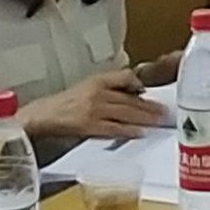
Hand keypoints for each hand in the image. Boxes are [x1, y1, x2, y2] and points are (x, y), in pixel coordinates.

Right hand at [23, 70, 163, 142]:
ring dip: (145, 118)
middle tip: (165, 111)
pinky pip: (114, 128)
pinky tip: (140, 132)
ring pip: (126, 113)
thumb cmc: (66, 103)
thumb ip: (110, 88)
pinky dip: (129, 130)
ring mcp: (94, 109)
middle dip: (150, 106)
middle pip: (130, 98)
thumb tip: (136, 94)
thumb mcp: (88, 87)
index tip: (152, 92)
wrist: (44, 115)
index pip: (125, 77)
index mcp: (97, 80)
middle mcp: (98, 92)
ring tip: (159, 121)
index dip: (140, 84)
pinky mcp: (90, 125)